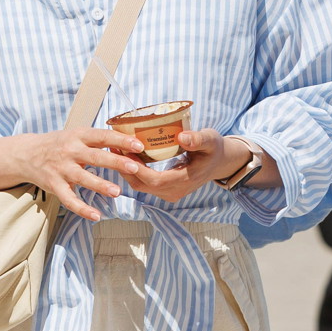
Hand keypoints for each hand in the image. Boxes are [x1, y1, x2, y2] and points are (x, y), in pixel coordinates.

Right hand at [0, 128, 148, 220]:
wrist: (27, 154)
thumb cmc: (58, 144)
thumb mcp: (75, 135)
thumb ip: (97, 140)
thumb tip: (129, 142)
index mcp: (78, 136)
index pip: (102, 136)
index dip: (121, 140)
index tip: (139, 145)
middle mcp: (70, 151)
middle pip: (95, 156)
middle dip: (115, 161)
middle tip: (134, 167)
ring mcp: (61, 169)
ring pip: (83, 178)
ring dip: (100, 185)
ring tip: (117, 192)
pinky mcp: (54, 185)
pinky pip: (69, 199)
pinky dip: (82, 209)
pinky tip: (96, 216)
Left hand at [122, 129, 254, 202]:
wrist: (218, 162)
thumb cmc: (214, 148)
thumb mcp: (211, 140)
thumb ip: (198, 139)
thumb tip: (182, 137)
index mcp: (185, 180)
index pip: (155, 181)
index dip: (137, 169)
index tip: (123, 152)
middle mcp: (175, 191)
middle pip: (142, 185)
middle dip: (126, 168)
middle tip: (113, 147)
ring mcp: (170, 193)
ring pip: (141, 186)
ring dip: (127, 170)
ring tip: (116, 149)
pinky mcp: (165, 190)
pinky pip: (144, 183)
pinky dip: (134, 171)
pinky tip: (127, 155)